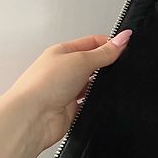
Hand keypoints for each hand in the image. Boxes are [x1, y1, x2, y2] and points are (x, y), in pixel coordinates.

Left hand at [2, 30, 132, 154]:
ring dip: (99, 85)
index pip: (92, 42)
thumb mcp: (81, 60)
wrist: (32, 118)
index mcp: (62, 52)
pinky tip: (97, 100)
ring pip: (92, 84)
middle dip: (105, 65)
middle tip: (117, 64)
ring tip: (103, 84)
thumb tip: (122, 38)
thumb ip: (105, 52)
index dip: (110, 43)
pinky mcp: (71, 109)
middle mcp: (63, 70)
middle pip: (93, 63)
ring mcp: (67, 90)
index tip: (126, 45)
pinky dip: (95, 102)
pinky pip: (90, 103)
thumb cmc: (43, 85)